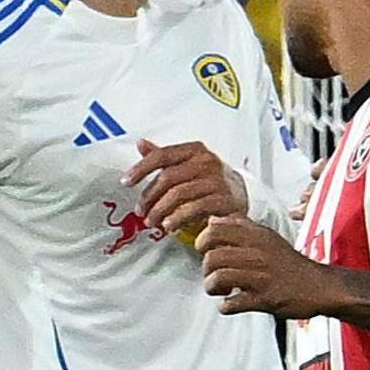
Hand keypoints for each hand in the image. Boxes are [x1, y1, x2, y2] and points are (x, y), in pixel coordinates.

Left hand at [132, 140, 246, 238]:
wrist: (242, 196)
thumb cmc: (209, 181)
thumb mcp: (187, 164)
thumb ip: (165, 157)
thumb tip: (141, 144)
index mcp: (195, 150)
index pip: (162, 156)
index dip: (141, 169)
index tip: (127, 182)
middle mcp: (208, 162)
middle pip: (168, 178)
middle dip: (150, 197)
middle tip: (141, 212)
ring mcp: (218, 180)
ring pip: (179, 194)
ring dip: (161, 211)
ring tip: (153, 222)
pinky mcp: (225, 200)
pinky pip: (194, 209)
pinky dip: (178, 219)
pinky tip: (169, 225)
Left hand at [196, 214, 339, 320]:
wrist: (322, 287)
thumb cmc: (291, 264)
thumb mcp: (268, 237)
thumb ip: (240, 227)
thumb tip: (213, 220)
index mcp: (257, 237)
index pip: (215, 231)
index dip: (203, 241)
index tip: (207, 250)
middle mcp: (258, 254)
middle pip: (212, 257)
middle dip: (207, 269)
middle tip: (215, 274)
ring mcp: (261, 277)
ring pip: (218, 279)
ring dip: (213, 288)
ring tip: (221, 290)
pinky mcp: (265, 299)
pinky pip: (232, 304)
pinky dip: (226, 306)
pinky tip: (232, 304)